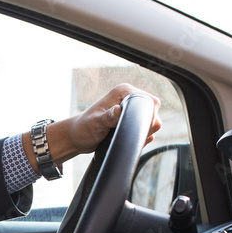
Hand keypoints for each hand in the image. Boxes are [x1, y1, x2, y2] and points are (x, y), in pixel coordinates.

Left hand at [24, 84, 162, 171]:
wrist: (77, 138)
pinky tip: (123, 140)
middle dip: (144, 127)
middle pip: (153, 113)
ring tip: (120, 137)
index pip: (149, 101)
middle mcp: (130, 98)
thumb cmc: (83, 128)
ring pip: (151, 124)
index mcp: (123, 92)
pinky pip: (145, 132)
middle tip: (124, 134)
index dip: (147, 116)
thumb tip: (118, 111)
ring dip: (140, 134)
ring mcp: (132, 111)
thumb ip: (107, 117)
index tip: (136, 128)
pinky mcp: (132, 122)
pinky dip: (138, 139)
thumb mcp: (94, 123)